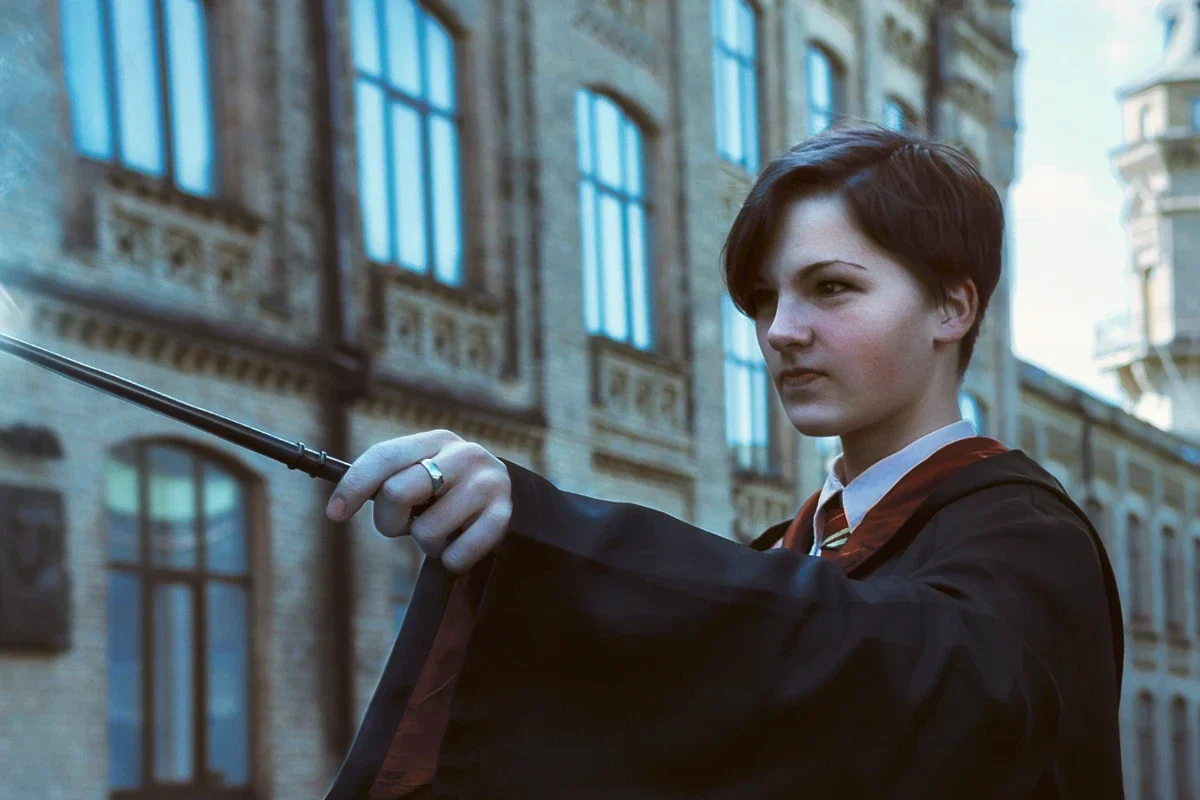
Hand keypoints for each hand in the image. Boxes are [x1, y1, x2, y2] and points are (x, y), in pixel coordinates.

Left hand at [325, 429, 513, 573]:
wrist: (511, 494)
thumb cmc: (450, 488)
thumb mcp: (424, 469)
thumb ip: (390, 477)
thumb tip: (339, 503)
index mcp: (435, 440)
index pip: (383, 457)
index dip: (353, 486)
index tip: (335, 513)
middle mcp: (464, 455)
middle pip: (397, 492)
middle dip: (390, 521)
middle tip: (404, 525)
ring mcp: (486, 484)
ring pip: (426, 531)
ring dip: (426, 543)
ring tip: (442, 531)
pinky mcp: (503, 516)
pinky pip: (456, 555)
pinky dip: (450, 559)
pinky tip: (460, 542)